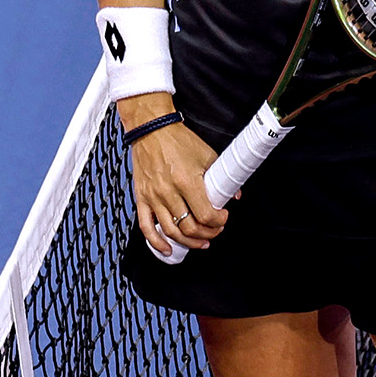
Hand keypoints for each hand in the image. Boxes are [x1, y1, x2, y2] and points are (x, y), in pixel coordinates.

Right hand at [121, 98, 227, 255]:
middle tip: (214, 230)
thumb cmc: (176, 139)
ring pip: (171, 231)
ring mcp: (153, 196)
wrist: (150, 128)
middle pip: (190, 228)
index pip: (206, 215)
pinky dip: (156, 242)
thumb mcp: (206, 154)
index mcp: (186, 181)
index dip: (219, 221)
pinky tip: (166, 248)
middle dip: (207, 233)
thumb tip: (234, 194)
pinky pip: (146, 226)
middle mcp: (168, 191)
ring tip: (199, 242)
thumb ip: (220, 176)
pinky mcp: (142, 197)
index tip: (223, 217)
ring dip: (188, 242)